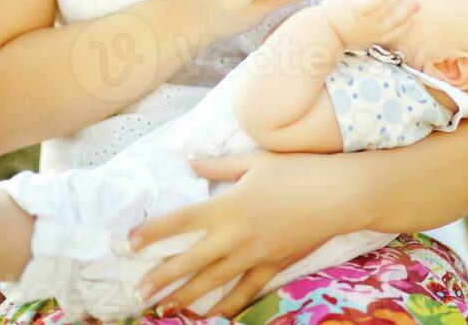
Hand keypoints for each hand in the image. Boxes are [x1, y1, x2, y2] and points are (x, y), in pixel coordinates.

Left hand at [127, 150, 357, 318]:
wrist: (338, 195)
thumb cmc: (297, 170)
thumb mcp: (255, 160)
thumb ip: (218, 163)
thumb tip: (189, 159)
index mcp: (229, 205)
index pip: (181, 221)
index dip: (153, 232)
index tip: (129, 242)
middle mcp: (237, 235)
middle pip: (190, 260)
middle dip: (161, 278)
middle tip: (136, 292)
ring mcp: (255, 256)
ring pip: (213, 283)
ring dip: (186, 297)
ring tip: (163, 310)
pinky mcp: (273, 267)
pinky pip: (245, 292)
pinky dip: (226, 307)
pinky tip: (210, 317)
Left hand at [322, 0, 418, 48]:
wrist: (320, 33)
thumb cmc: (329, 33)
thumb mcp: (349, 33)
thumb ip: (359, 25)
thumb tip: (360, 13)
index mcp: (369, 38)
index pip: (392, 34)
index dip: (404, 28)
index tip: (414, 21)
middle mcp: (372, 31)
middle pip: (394, 22)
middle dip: (407, 13)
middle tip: (419, 5)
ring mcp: (367, 21)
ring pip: (388, 9)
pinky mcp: (359, 9)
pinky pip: (376, 2)